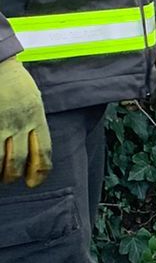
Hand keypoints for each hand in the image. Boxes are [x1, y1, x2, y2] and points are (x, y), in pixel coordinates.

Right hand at [0, 52, 50, 185]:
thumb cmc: (13, 79)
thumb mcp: (32, 99)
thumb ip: (34, 122)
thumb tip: (34, 144)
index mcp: (36, 118)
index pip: (44, 154)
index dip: (40, 173)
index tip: (34, 183)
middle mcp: (20, 123)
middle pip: (20, 162)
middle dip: (13, 176)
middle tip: (9, 180)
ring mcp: (1, 123)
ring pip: (0, 160)